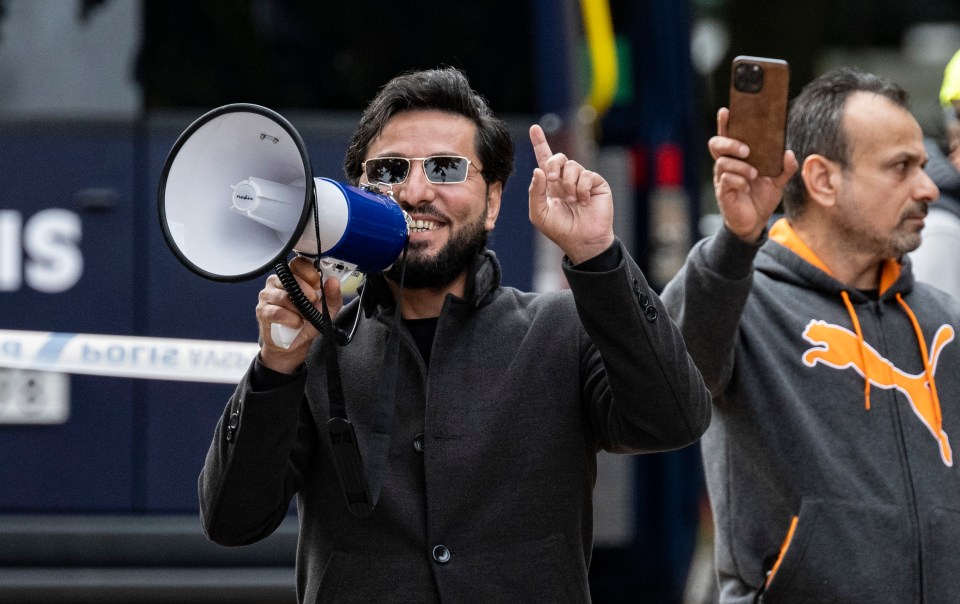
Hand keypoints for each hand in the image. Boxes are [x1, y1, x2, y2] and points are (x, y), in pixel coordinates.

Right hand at [256, 255, 342, 372]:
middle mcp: (278, 283)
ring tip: (304, 317)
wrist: (295, 343)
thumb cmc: (308, 322)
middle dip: (306, 290)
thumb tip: (334, 281)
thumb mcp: (327, 309)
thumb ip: (332, 295)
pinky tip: (296, 323)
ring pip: (283, 296)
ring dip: (298, 309)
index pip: (298, 263)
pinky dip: (289, 319)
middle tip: (314, 301)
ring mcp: (267, 295)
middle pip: (290, 278)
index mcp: (293, 277)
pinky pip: (276, 311)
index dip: (308, 271)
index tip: (318, 283)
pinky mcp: (262, 310)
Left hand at [528, 124, 615, 263]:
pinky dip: (581, 189)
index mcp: (550, 185)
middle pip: (557, 157)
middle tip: (551, 179)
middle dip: (552, 164)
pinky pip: (586, 175)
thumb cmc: (560, 229)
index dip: (539, 143)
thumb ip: (535, 192)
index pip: (544, 159)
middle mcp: (566, 179)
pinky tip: (583, 201)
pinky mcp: (596, 183)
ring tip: (571, 200)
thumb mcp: (539, 213)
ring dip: (568, 183)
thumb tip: (538, 169)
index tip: (534, 128)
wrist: (582, 241)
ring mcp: (582, 180)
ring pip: (572, 165)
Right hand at [710, 108, 797, 241]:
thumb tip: (789, 153)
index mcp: (738, 157)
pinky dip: (738, 180)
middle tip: (746, 150)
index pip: (728, 135)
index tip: (726, 111)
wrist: (755, 222)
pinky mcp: (723, 192)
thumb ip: (785, 167)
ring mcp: (722, 178)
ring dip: (740, 166)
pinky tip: (746, 186)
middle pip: (716, 144)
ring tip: (754, 174)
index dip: (725, 123)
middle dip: (730, 143)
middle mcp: (727, 165)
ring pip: (722, 162)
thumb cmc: (761, 197)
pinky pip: (726, 179)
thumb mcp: (778, 181)